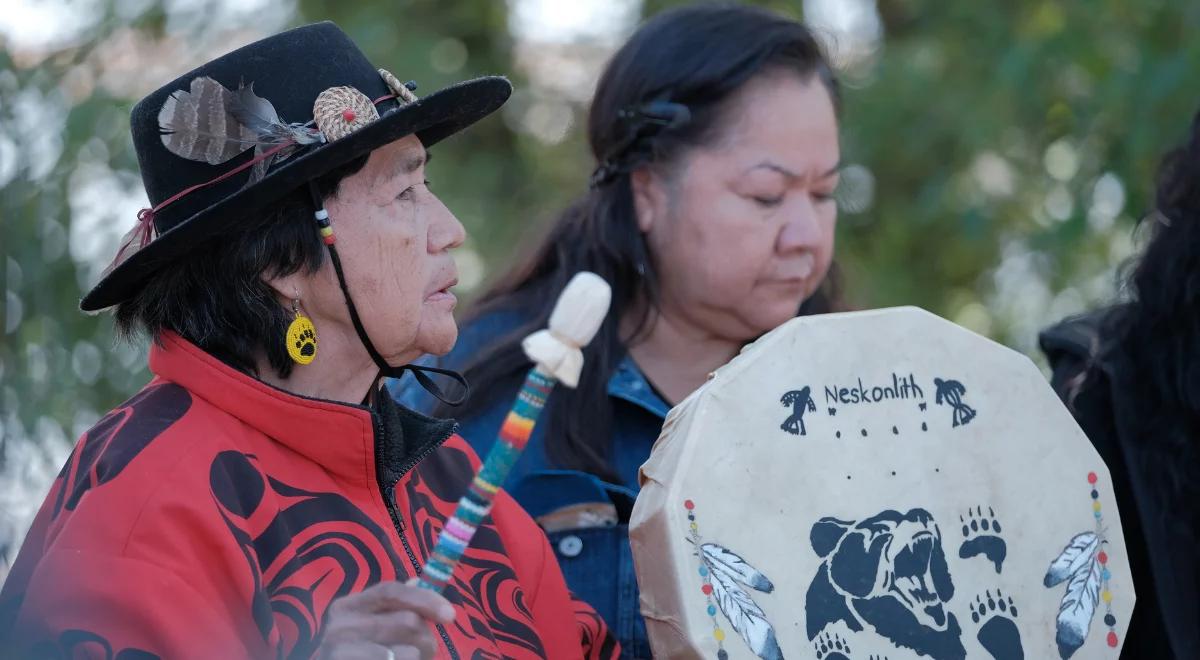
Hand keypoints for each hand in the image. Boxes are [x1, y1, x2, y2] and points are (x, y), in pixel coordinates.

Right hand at [316, 580, 454, 659]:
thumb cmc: (358, 652)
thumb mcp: (367, 625)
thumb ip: (392, 605)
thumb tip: (418, 581)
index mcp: (347, 607)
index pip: (391, 591)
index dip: (425, 599)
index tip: (450, 615)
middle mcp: (341, 627)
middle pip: (407, 622)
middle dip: (426, 637)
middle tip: (425, 649)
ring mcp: (342, 653)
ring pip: (409, 652)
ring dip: (420, 657)